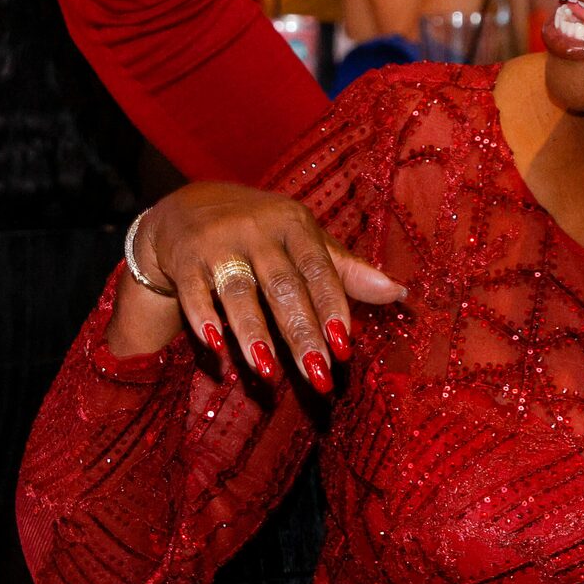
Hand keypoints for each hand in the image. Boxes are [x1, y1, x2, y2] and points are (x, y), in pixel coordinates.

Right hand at [107, 183, 406, 389]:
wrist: (190, 208)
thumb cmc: (262, 234)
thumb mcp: (303, 243)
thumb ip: (345, 271)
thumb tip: (400, 293)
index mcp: (293, 223)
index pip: (318, 269)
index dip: (332, 307)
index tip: (345, 347)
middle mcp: (256, 230)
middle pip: (282, 285)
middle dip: (299, 331)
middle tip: (318, 375)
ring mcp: (218, 244)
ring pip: (238, 291)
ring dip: (253, 332)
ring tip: (269, 371)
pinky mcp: (184, 260)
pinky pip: (195, 293)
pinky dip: (204, 320)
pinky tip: (215, 348)